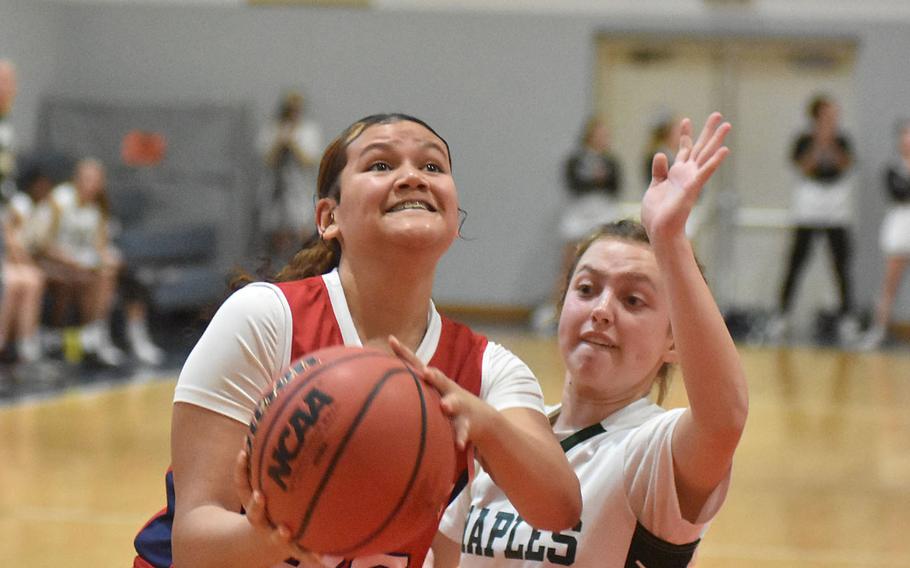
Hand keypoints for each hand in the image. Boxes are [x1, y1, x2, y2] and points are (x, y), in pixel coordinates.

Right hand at [233, 449, 323, 564]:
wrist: (262, 542)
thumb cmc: (270, 504)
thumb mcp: (264, 485)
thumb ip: (267, 461)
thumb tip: (274, 420)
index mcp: (255, 504)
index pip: (242, 486)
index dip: (240, 470)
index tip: (243, 454)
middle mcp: (261, 521)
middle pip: (253, 515)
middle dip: (255, 506)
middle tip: (260, 496)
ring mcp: (275, 535)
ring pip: (276, 538)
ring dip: (279, 535)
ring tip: (285, 532)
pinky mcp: (293, 547)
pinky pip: (304, 552)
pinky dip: (313, 557)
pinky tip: (325, 561)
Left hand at [388, 335, 496, 449]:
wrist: (482, 419)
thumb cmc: (446, 406)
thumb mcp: (429, 396)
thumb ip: (406, 393)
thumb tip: (370, 392)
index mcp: (434, 383)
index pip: (416, 364)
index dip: (404, 352)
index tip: (391, 339)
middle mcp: (447, 390)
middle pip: (439, 379)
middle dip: (433, 375)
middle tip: (426, 372)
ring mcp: (459, 405)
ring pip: (454, 402)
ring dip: (450, 403)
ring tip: (446, 406)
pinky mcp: (467, 423)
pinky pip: (463, 431)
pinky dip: (460, 436)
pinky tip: (458, 444)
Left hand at [641, 112, 730, 240]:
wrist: (660, 231)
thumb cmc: (657, 214)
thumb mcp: (654, 187)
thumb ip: (659, 171)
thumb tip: (660, 153)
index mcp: (677, 173)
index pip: (683, 148)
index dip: (685, 134)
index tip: (686, 119)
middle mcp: (687, 174)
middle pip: (700, 148)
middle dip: (708, 131)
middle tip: (718, 115)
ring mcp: (691, 180)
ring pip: (706, 155)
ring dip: (717, 140)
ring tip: (727, 124)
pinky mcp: (692, 188)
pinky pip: (705, 172)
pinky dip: (714, 161)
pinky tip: (724, 150)